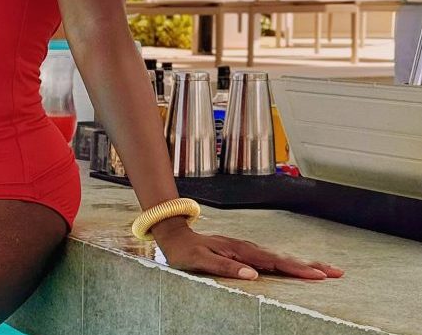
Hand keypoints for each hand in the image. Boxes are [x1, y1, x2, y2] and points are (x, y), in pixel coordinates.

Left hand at [151, 221, 343, 280]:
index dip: (298, 270)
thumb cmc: (186, 252)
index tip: (319, 276)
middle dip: (311, 266)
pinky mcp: (245, 253)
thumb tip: (253, 275)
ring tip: (326, 271)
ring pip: (281, 259)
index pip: (276, 263)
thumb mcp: (201, 261)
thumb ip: (226, 267)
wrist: (175, 236)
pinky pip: (272, 260)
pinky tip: (297, 269)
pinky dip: (289, 264)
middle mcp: (248, 249)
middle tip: (337, 272)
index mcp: (241, 251)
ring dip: (304, 264)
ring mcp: (248, 250)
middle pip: (285, 259)